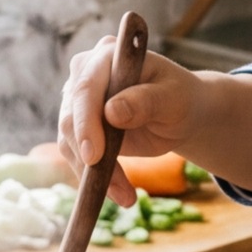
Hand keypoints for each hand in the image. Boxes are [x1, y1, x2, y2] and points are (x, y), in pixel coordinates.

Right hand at [56, 37, 201, 204]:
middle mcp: (86, 73)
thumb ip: (146, 101)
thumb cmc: (181, 98)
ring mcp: (79, 101)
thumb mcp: (173, 98)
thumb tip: (111, 111)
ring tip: (126, 196)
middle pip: (71, 116)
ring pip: (70, 141)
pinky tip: (119, 192)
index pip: (86, 87)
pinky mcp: (79, 126)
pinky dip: (95, 176)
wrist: (182, 113)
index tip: (93, 155)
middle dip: (88, 156)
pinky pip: (77, 155)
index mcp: (109, 55)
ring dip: (93, 173)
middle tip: (113, 187)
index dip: (86, 121)